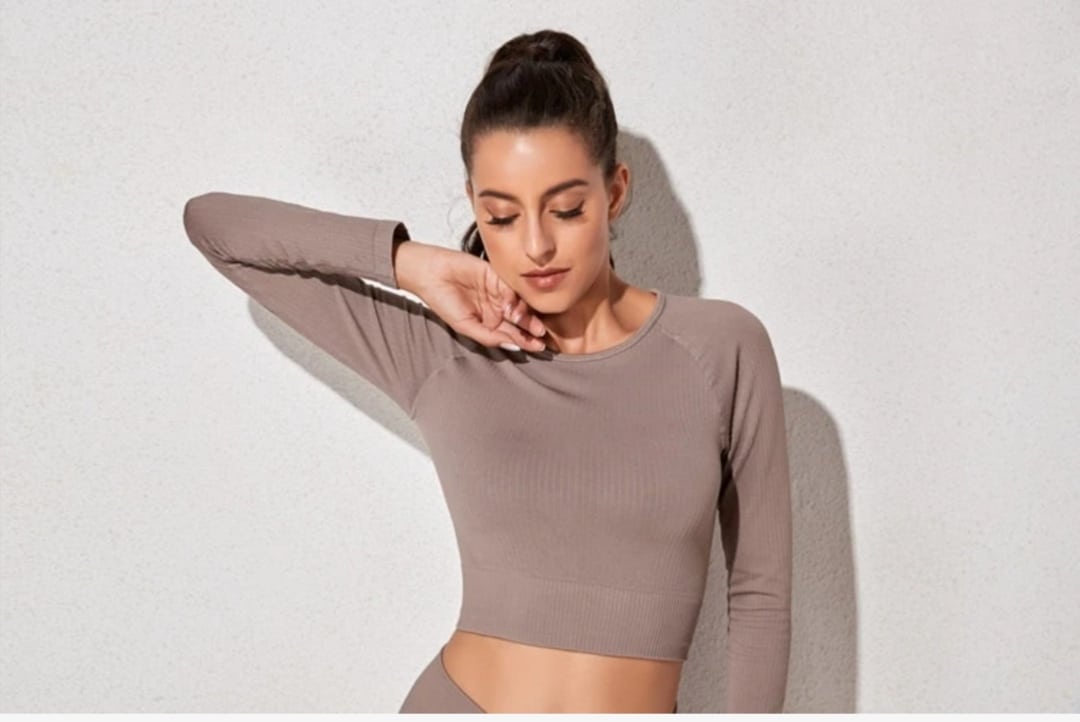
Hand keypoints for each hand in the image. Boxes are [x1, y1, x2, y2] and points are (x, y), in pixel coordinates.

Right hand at [406, 243, 547, 351]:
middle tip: (541, 336)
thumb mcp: (464, 326)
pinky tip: (513, 307)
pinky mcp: (497, 275)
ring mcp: (498, 291)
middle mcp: (497, 307)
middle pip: (520, 320)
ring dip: (526, 315)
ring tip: (530, 324)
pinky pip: (510, 287)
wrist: (430, 274)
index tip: (538, 348)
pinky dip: (515, 297)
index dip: (525, 341)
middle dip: (531, 328)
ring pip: (518, 304)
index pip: (512, 333)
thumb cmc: (442, 301)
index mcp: (490, 322)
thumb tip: (513, 346)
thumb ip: (488, 337)